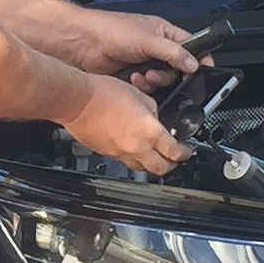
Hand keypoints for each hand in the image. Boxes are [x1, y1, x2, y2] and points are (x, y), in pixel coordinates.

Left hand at [43, 8, 204, 88]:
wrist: (83, 44)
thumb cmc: (110, 30)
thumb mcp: (147, 40)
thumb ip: (173, 52)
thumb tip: (193, 63)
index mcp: (164, 33)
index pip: (191, 46)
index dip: (199, 59)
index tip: (203, 71)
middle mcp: (156, 48)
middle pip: (178, 69)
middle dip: (169, 75)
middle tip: (157, 74)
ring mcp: (145, 63)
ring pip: (162, 81)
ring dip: (154, 82)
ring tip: (142, 77)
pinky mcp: (134, 77)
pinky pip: (147, 88)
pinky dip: (141, 87)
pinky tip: (132, 80)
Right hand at [63, 74, 188, 174]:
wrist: (76, 100)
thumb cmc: (103, 93)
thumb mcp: (139, 94)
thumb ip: (152, 109)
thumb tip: (155, 117)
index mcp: (149, 131)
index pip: (175, 151)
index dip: (185, 153)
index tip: (187, 151)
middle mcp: (136, 147)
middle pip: (161, 169)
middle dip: (171, 165)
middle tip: (174, 159)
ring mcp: (119, 153)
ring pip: (141, 168)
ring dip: (150, 164)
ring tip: (153, 155)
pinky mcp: (106, 153)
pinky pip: (124, 160)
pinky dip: (131, 157)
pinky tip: (130, 146)